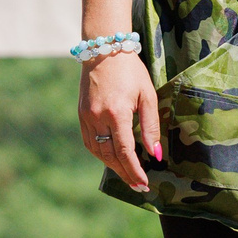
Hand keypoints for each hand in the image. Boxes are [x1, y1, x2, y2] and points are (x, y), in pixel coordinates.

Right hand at [80, 49, 160, 191]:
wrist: (104, 51)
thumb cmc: (131, 71)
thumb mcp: (148, 96)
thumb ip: (151, 126)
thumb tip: (155, 154)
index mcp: (116, 113)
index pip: (125, 151)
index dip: (134, 170)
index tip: (144, 183)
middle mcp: (97, 118)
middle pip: (110, 156)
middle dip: (125, 173)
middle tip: (139, 186)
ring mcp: (86, 117)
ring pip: (98, 151)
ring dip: (113, 166)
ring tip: (128, 176)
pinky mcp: (81, 115)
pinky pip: (90, 142)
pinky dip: (101, 154)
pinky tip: (112, 159)